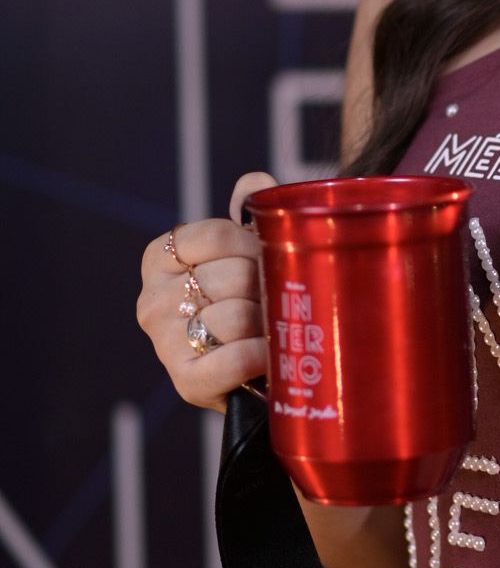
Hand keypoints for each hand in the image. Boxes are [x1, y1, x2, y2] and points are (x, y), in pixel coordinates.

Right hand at [136, 171, 277, 411]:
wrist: (258, 371)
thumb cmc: (252, 301)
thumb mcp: (249, 249)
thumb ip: (252, 206)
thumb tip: (254, 185)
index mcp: (159, 258)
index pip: (217, 235)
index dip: (256, 246)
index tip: (269, 260)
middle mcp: (151, 299)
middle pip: (233, 276)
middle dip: (268, 287)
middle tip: (281, 300)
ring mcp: (163, 342)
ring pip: (237, 316)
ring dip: (269, 323)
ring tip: (277, 328)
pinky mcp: (185, 382)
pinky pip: (236, 359)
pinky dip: (261, 356)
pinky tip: (268, 356)